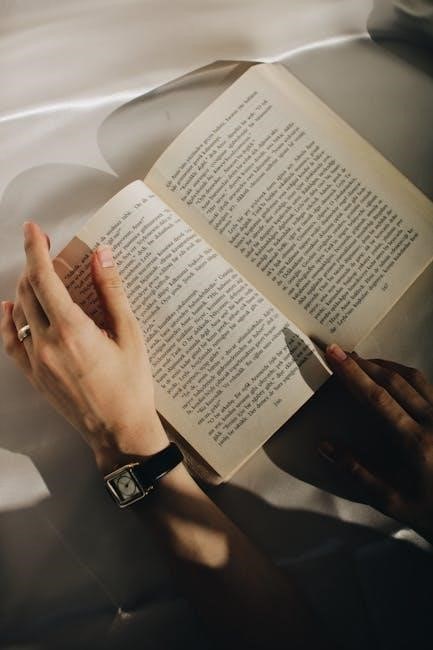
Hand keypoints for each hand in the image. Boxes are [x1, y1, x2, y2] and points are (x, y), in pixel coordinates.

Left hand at [1, 222, 168, 472]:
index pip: (44, 278)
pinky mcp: (34, 376)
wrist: (119, 433)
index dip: (35, 249)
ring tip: (39, 274)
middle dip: (33, 264)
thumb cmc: (132, 386)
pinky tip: (10, 308)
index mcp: (72, 329)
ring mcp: (36, 361)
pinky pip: (11, 342)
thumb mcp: (130, 336)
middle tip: (44, 247)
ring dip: (26, 288)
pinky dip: (8, 320)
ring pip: (20, 313)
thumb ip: (112, 293)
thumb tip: (102, 256)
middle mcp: (47, 343)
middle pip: (29, 291)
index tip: (33, 229)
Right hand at [321, 344, 432, 542]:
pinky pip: (429, 387)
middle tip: (341, 352)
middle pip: (395, 381)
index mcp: (415, 442)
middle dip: (365, 364)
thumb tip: (325, 445)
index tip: (334, 354)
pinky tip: (396, 377)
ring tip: (364, 361)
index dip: (353, 374)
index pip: (377, 398)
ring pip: (415, 378)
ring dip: (386, 366)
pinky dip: (407, 376)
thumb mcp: (393, 503)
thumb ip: (358, 472)